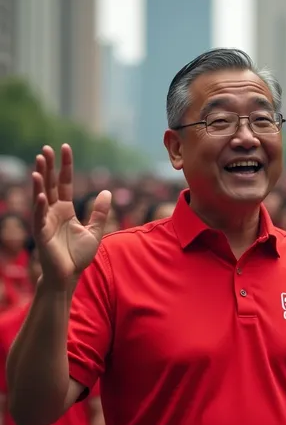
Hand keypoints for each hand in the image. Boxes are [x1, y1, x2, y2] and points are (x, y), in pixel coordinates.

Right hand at [32, 145, 110, 288]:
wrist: (69, 276)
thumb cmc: (78, 256)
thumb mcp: (94, 231)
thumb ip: (100, 212)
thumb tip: (107, 192)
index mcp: (65, 209)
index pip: (64, 182)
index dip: (65, 166)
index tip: (65, 148)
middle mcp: (53, 212)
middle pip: (50, 184)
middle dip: (49, 167)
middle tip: (46, 148)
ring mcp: (45, 221)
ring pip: (41, 196)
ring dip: (40, 180)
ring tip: (39, 163)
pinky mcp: (41, 234)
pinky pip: (39, 217)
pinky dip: (39, 206)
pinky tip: (40, 193)